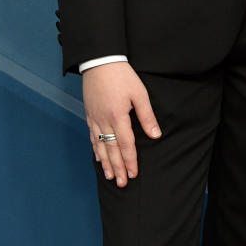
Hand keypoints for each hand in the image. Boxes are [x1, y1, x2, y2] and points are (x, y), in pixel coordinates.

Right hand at [83, 61, 161, 186]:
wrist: (99, 61)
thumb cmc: (122, 75)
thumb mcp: (139, 93)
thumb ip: (147, 116)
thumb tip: (155, 135)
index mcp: (118, 116)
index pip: (126, 144)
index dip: (130, 161)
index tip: (134, 174)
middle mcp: (104, 121)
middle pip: (111, 149)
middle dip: (118, 168)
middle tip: (122, 184)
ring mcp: (95, 118)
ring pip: (100, 146)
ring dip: (106, 163)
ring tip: (110, 177)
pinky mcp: (89, 114)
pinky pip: (92, 137)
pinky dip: (96, 149)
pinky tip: (98, 158)